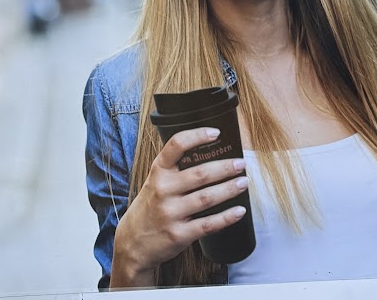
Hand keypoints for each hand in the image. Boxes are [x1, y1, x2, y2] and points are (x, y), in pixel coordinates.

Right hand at [109, 128, 248, 289]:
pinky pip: (208, 224)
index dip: (197, 136)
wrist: (133, 243)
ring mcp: (171, 213)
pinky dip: (226, 218)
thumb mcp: (154, 182)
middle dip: (224, 168)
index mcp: (157, 171)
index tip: (216, 133)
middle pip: (199, 174)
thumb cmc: (149, 207)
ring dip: (229, 189)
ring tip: (243, 182)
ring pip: (206, 198)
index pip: (176, 145)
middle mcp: (163, 189)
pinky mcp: (179, 234)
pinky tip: (239, 211)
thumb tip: (208, 155)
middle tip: (241, 163)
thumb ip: (174, 170)